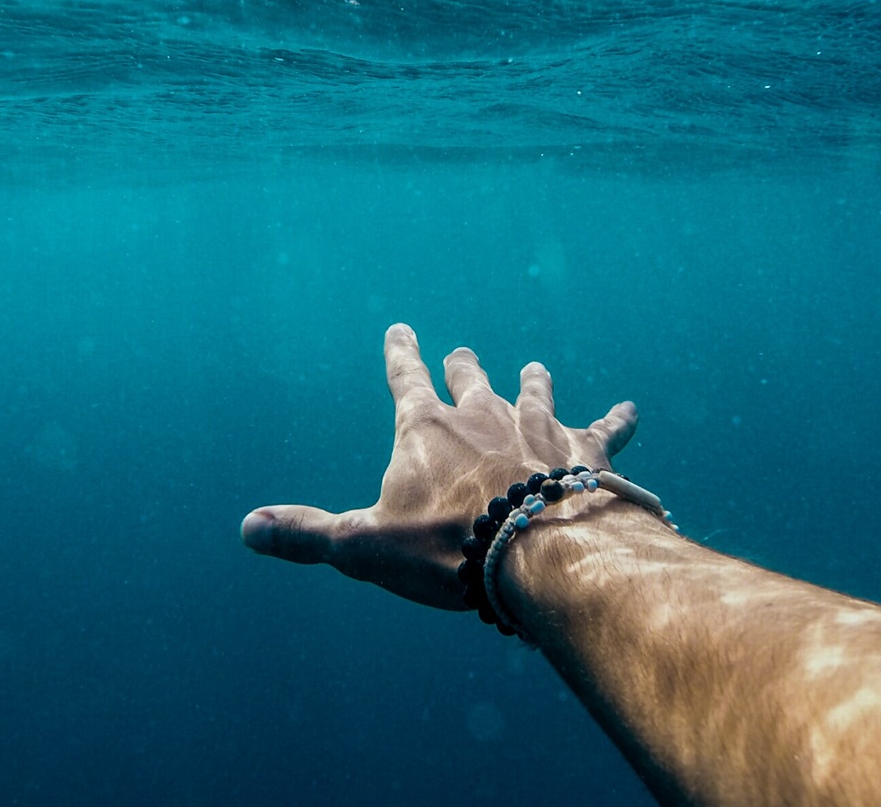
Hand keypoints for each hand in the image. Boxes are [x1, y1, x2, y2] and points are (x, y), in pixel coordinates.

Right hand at [240, 323, 638, 609]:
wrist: (536, 552)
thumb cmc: (445, 549)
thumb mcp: (362, 546)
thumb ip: (307, 534)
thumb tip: (246, 529)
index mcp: (425, 429)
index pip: (405, 378)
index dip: (401, 354)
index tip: (401, 328)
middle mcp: (482, 413)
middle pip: (471, 378)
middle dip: (464, 366)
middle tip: (464, 355)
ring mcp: (538, 426)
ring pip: (535, 391)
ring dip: (533, 381)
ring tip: (535, 368)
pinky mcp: (585, 449)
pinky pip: (606, 429)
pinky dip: (618, 420)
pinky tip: (633, 410)